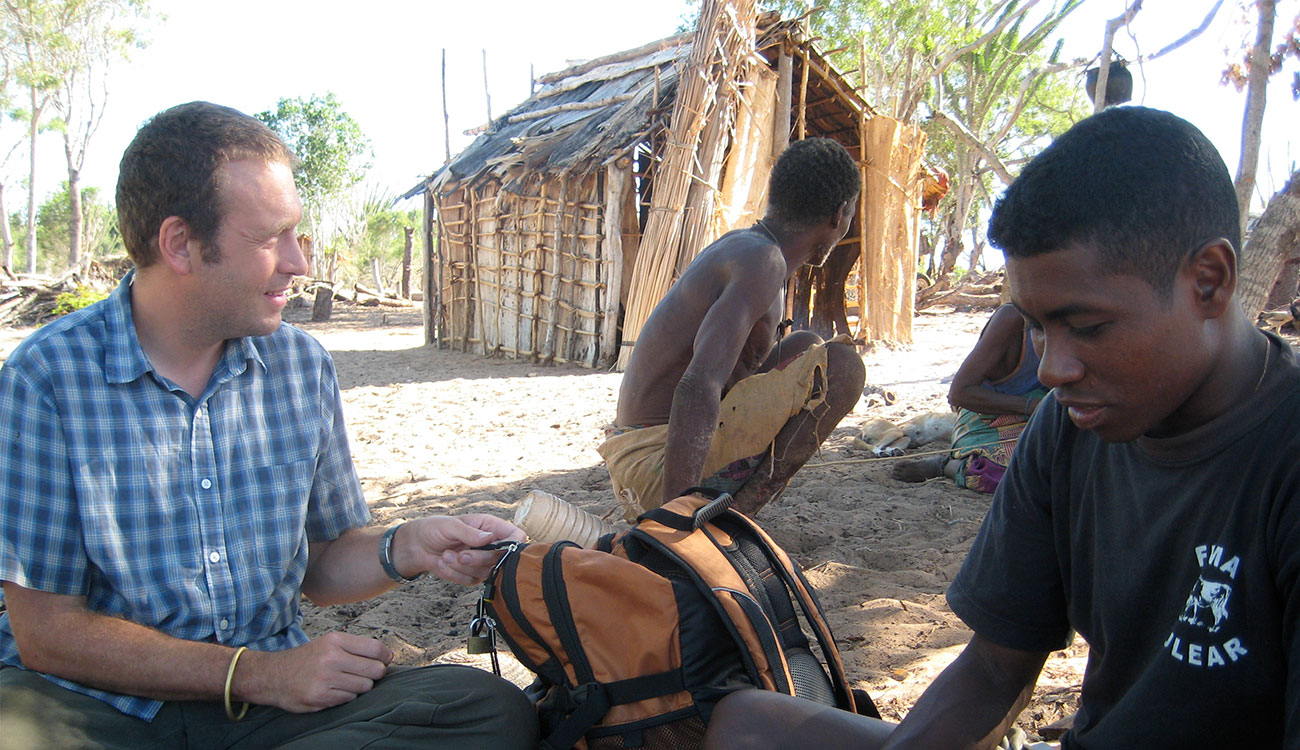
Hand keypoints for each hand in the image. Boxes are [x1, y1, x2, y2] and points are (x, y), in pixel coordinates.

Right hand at [244, 631, 391, 712]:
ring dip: (359, 687)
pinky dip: (346, 696)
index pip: (375, 648)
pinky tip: (333, 690)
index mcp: (335, 640)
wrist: (273, 675)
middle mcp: (332, 657)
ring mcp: (326, 678)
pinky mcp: (321, 697)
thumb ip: (355, 647)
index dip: (385, 656)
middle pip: (375, 670)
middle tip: (365, 674)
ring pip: (365, 687)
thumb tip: (386, 656)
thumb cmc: (306, 659)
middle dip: (375, 674)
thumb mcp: (327, 643)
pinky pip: (349, 698)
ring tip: (345, 682)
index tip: (386, 660)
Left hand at [399, 514, 525, 584]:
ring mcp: (483, 562)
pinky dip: (455, 574)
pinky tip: (444, 563)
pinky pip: (470, 581)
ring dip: (462, 567)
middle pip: (502, 559)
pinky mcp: (472, 576)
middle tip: (461, 555)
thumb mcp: (450, 525)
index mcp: (490, 527)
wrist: (416, 546)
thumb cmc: (434, 529)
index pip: (516, 536)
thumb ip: (469, 532)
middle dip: (479, 559)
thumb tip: (489, 538)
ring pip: (486, 572)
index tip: (498, 549)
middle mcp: (491, 545)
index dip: (513, 544)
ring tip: (446, 555)